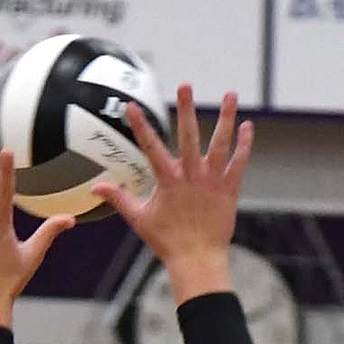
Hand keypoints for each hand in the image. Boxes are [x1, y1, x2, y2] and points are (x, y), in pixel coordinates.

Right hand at [94, 85, 252, 305]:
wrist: (197, 259)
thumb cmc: (167, 241)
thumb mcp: (139, 219)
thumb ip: (119, 198)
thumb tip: (96, 188)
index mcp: (167, 180)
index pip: (150, 147)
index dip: (139, 126)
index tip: (131, 107)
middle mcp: (190, 175)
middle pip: (188, 135)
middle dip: (186, 108)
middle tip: (186, 84)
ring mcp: (211, 180)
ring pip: (219, 143)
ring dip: (225, 117)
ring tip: (231, 94)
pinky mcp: (228, 188)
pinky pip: (239, 162)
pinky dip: (244, 144)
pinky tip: (247, 126)